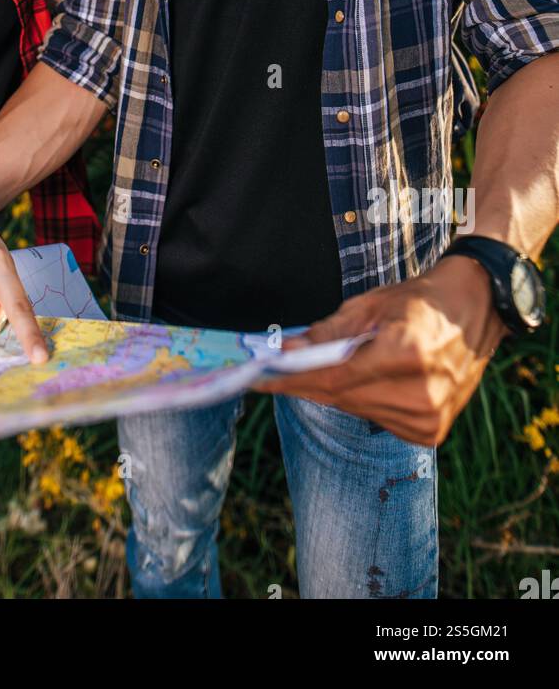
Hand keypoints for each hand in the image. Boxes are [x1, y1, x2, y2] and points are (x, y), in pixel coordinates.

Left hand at [251, 255, 510, 445]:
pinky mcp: (431, 432)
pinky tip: (362, 380)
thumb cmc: (421, 300)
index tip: (259, 376)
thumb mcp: (371, 305)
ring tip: (318, 369)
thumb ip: (328, 333)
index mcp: (407, 354)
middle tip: (270, 373)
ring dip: (333, 391)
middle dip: (303, 383)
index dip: (293, 378)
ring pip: (356, 410)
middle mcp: (420, 393)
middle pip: (341, 397)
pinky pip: (376, 419)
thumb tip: (287, 350)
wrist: (474, 310)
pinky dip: (360, 400)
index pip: (335, 376)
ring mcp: (429, 418)